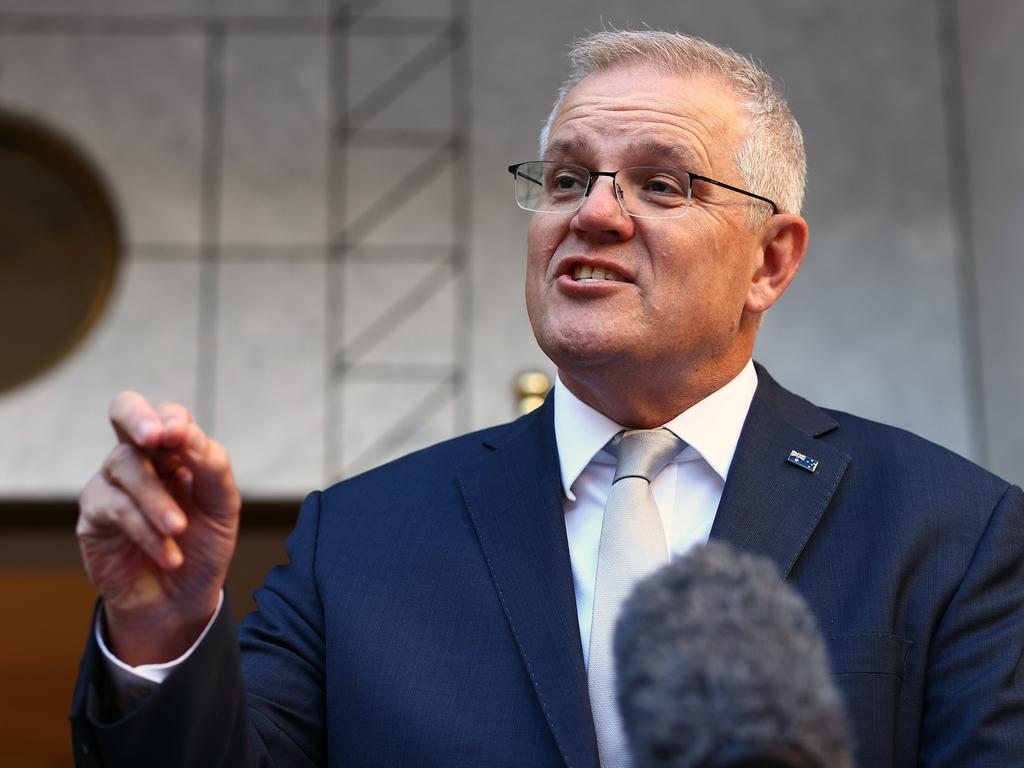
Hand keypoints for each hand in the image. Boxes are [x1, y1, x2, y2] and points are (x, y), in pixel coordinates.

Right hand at [77, 392, 240, 664]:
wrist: (183, 599)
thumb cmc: (203, 546)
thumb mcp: (222, 506)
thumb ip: (211, 466)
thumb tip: (185, 433)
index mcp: (174, 451)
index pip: (167, 415)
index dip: (171, 419)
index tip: (180, 435)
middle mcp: (140, 458)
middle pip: (124, 411)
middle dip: (138, 418)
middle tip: (156, 437)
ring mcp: (112, 484)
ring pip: (126, 465)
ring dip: (157, 499)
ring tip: (179, 529)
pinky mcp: (94, 516)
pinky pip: (116, 508)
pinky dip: (147, 531)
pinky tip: (170, 555)